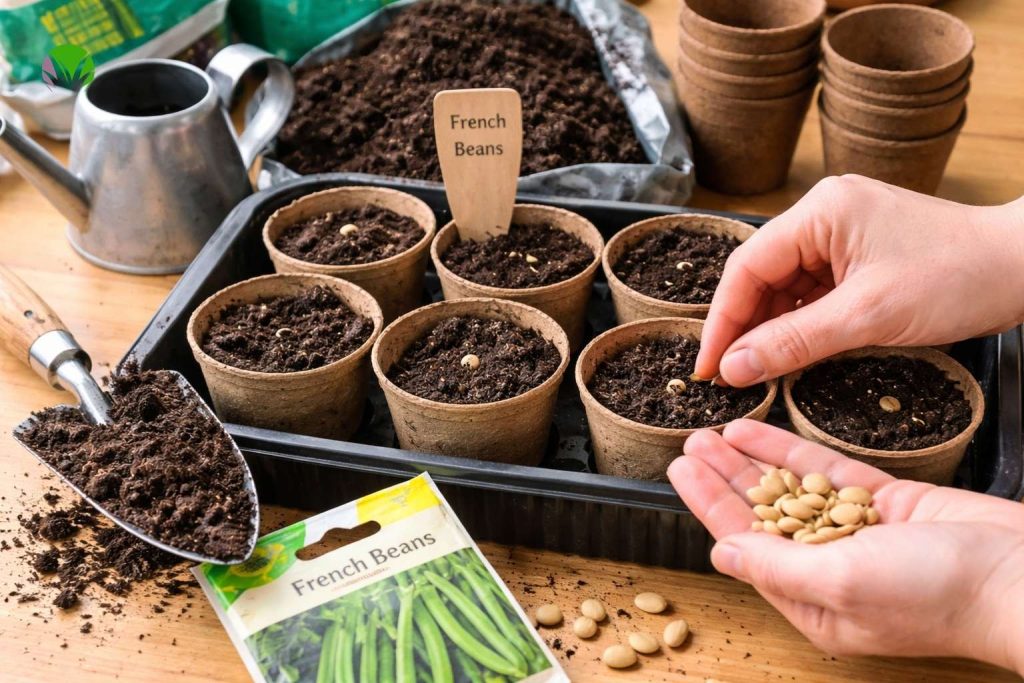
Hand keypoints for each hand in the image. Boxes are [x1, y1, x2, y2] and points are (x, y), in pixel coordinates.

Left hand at [668, 420, 1023, 673]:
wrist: (1019, 573)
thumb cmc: (936, 595)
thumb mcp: (841, 583)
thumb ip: (776, 567)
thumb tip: (721, 554)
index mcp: (813, 602)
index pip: (744, 545)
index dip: (709, 505)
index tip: (680, 471)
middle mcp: (829, 568)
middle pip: (761, 514)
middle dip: (723, 478)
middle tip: (689, 442)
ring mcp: (857, 533)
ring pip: (789, 489)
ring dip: (751, 461)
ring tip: (713, 432)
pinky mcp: (884, 503)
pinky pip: (826, 472)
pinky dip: (791, 451)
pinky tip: (759, 432)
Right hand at [694, 176, 1023, 385]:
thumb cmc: (959, 278)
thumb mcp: (868, 317)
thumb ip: (793, 342)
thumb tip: (734, 369)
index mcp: (819, 211)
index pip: (747, 268)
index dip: (722, 322)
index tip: (708, 367)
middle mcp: (823, 214)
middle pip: (761, 276)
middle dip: (744, 327)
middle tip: (729, 376)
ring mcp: (841, 233)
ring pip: (784, 287)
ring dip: (771, 329)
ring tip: (758, 371)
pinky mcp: (858, 254)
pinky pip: (812, 291)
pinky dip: (799, 324)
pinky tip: (791, 352)